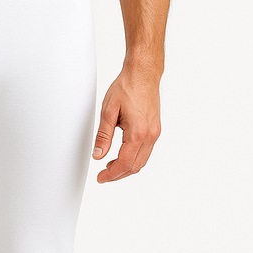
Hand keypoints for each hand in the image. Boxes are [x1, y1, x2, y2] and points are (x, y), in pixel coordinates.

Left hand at [92, 66, 161, 182]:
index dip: (111, 174)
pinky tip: (122, 156)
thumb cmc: (127, 87)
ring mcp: (155, 133)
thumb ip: (103, 136)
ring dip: (126, 168)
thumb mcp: (108, 112)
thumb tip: (98, 155)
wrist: (143, 74)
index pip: (125, 163)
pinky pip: (145, 152)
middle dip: (118, 174)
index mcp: (138, 132)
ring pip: (142, 161)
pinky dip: (134, 159)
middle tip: (103, 175)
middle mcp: (150, 135)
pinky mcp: (155, 130)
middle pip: (135, 166)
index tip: (100, 178)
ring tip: (110, 167)